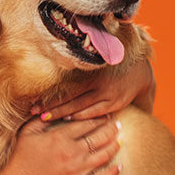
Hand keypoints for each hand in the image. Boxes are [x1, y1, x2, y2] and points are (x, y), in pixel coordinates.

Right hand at [1, 115, 121, 174]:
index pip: (87, 123)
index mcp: (61, 137)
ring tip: (120, 140)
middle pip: (100, 136)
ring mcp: (78, 170)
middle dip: (111, 128)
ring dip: (115, 146)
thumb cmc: (21, 159)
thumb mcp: (27, 133)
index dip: (99, 118)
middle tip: (117, 125)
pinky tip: (119, 166)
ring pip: (105, 155)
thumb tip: (52, 110)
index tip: (105, 115)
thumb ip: (41, 119)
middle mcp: (73, 152)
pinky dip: (113, 172)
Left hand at [32, 58, 155, 121]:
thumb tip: (57, 55)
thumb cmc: (112, 61)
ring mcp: (109, 97)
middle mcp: (101, 86)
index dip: (51, 97)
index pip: (67, 88)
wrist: (140, 70)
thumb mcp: (97, 57)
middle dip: (52, 108)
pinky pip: (94, 114)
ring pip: (81, 110)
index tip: (34, 102)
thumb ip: (81, 60)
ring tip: (46, 119)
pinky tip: (68, 119)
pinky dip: (80, 117)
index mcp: (94, 73)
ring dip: (63, 114)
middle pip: (71, 101)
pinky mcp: (115, 105)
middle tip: (34, 113)